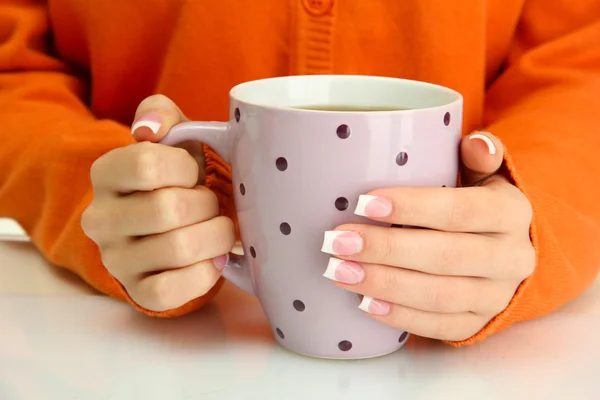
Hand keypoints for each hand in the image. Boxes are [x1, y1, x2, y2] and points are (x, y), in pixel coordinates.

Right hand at [82, 95, 234, 311]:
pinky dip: (205, 273)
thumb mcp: (174, 138)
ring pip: (179, 249)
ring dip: (215, 236)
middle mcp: (100, 218)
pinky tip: (212, 259)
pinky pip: (172, 291)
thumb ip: (162, 114)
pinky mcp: (137, 291)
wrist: (171, 225)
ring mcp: (116, 259)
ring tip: (216, 229)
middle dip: (208, 205)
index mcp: (106, 173)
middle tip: (212, 205)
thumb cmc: (179, 178)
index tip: (195, 174)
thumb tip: (148, 128)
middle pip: (169, 209)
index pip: (149, 164)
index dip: (187, 168)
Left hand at [321, 132, 535, 341]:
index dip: (413, 207)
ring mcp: (496, 296)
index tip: (363, 203)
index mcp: (512, 213)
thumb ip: (479, 155)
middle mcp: (511, 258)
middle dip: (386, 250)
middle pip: (445, 257)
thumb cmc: (479, 207)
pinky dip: (400, 316)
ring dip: (384, 284)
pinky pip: (440, 327)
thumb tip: (474, 143)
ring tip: (340, 271)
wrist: (507, 254)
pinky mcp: (478, 323)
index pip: (462, 210)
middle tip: (337, 242)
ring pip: (439, 296)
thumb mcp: (485, 176)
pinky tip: (364, 303)